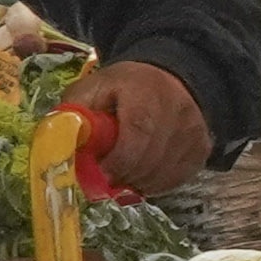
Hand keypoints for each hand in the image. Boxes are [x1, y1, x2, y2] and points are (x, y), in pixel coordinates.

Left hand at [78, 57, 211, 195]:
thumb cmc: (128, 86)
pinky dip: (155, 183)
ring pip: (162, 176)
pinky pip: (175, 180)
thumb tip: (58, 145)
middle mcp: (177, 114)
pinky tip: (142, 174)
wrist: (173, 77)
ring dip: (137, 183)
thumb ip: (75, 113)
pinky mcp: (201, 149)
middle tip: (106, 178)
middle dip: (123, 176)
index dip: (117, 162)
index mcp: (146, 94)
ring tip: (122, 174)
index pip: (137, 135)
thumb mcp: (95, 87)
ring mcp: (193, 134)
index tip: (100, 172)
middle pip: (149, 162)